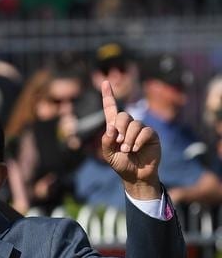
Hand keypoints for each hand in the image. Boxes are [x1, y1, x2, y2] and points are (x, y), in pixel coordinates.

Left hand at [100, 80, 161, 199]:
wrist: (135, 176)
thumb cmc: (120, 163)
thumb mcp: (108, 154)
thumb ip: (106, 141)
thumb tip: (111, 128)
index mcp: (115, 127)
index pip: (111, 108)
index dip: (108, 95)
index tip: (105, 82)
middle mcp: (128, 125)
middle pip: (123, 116)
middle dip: (119, 128)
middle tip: (119, 142)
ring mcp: (141, 129)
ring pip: (134, 124)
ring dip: (128, 138)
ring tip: (127, 150)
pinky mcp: (152, 135)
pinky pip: (145, 131)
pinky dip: (138, 140)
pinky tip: (135, 149)